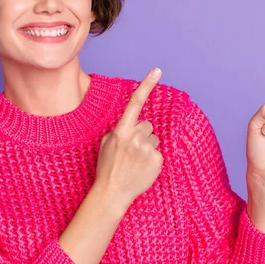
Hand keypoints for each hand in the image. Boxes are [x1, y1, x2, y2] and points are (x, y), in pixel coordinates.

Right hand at [93, 68, 163, 208]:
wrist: (112, 193)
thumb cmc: (107, 167)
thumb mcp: (106, 143)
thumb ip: (121, 129)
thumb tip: (134, 124)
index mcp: (121, 130)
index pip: (136, 102)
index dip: (147, 85)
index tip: (158, 71)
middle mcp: (136, 137)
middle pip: (147, 125)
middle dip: (142, 134)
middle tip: (131, 150)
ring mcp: (147, 149)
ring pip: (154, 139)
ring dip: (147, 146)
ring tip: (135, 161)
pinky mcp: (157, 160)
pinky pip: (158, 152)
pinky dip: (152, 159)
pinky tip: (141, 168)